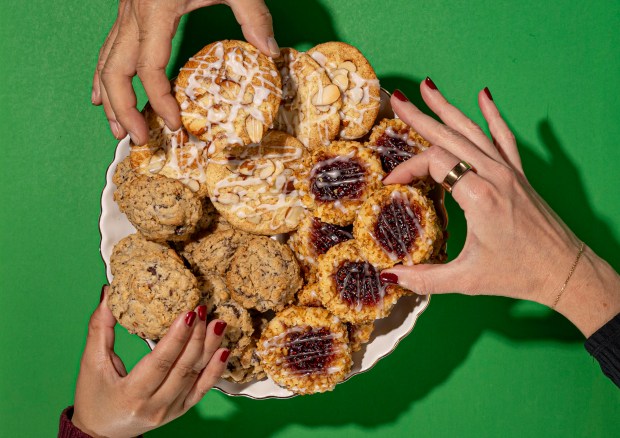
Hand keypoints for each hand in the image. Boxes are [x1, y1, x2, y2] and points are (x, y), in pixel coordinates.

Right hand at [72, 286, 228, 436]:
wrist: (100, 434)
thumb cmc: (93, 398)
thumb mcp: (92, 363)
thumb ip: (100, 328)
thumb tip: (108, 293)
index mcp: (131, 394)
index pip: (160, 362)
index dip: (177, 337)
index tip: (188, 313)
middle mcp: (154, 405)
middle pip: (183, 367)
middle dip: (197, 336)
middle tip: (204, 310)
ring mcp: (170, 410)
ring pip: (196, 376)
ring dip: (209, 348)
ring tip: (218, 323)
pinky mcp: (180, 410)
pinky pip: (202, 390)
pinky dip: (215, 370)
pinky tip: (224, 351)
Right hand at [93, 0, 278, 145]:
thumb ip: (252, 14)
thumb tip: (271, 53)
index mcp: (155, 8)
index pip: (149, 66)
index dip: (159, 99)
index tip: (174, 123)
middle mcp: (133, 12)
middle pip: (115, 69)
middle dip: (123, 108)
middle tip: (138, 139)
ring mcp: (126, 10)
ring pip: (105, 59)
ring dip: (109, 97)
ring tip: (117, 129)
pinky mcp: (128, 9)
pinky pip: (108, 46)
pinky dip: (103, 74)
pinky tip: (101, 95)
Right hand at [382, 79, 619, 335]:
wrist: (564, 270)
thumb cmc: (518, 274)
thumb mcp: (466, 280)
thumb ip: (426, 278)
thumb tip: (391, 276)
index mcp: (479, 196)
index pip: (434, 163)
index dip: (408, 168)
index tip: (391, 182)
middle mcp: (494, 175)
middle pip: (450, 136)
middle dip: (421, 116)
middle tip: (398, 98)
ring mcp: (509, 171)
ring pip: (474, 130)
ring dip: (448, 108)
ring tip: (429, 86)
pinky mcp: (519, 174)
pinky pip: (503, 137)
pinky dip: (492, 115)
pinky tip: (484, 95)